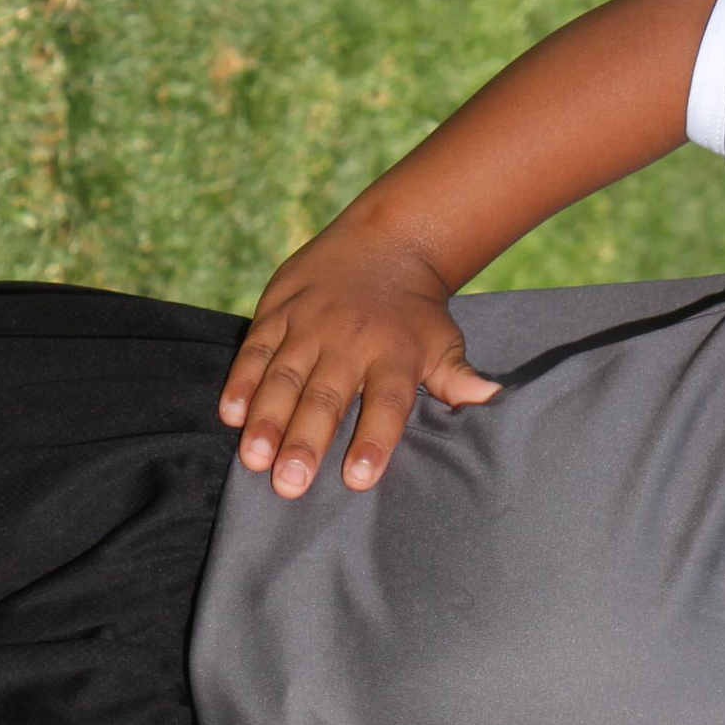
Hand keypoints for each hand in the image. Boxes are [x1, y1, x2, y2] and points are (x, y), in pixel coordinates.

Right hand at [222, 220, 502, 497]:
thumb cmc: (417, 313)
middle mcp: (351, 341)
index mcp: (395, 355)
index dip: (373, 441)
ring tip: (254, 460)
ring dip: (267, 420)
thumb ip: (458, 379)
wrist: (387, 240)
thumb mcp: (443, 342)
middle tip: (289, 485)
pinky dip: (241, 381)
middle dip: (306, 442)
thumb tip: (493, 400)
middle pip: (327, 398)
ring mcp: (310, 324)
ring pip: (284, 377)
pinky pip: (256, 348)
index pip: (386, 405)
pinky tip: (231, 415)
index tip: (358, 479)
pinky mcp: (278, 309)